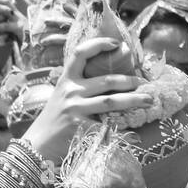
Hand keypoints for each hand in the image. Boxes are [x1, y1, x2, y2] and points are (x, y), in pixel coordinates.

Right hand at [22, 38, 146, 161]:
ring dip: (133, 100)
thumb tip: (108, 80)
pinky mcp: (81, 128)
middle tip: (142, 83)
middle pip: (105, 80)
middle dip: (128, 81)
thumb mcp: (62, 96)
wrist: (39, 143)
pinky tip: (136, 135)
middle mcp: (71, 91)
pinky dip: (123, 132)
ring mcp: (76, 109)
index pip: (80, 53)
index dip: (98, 44)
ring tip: (148, 100)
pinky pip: (108, 127)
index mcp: (66, 80)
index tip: (116, 43)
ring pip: (111, 101)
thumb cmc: (55, 120)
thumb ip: (79, 86)